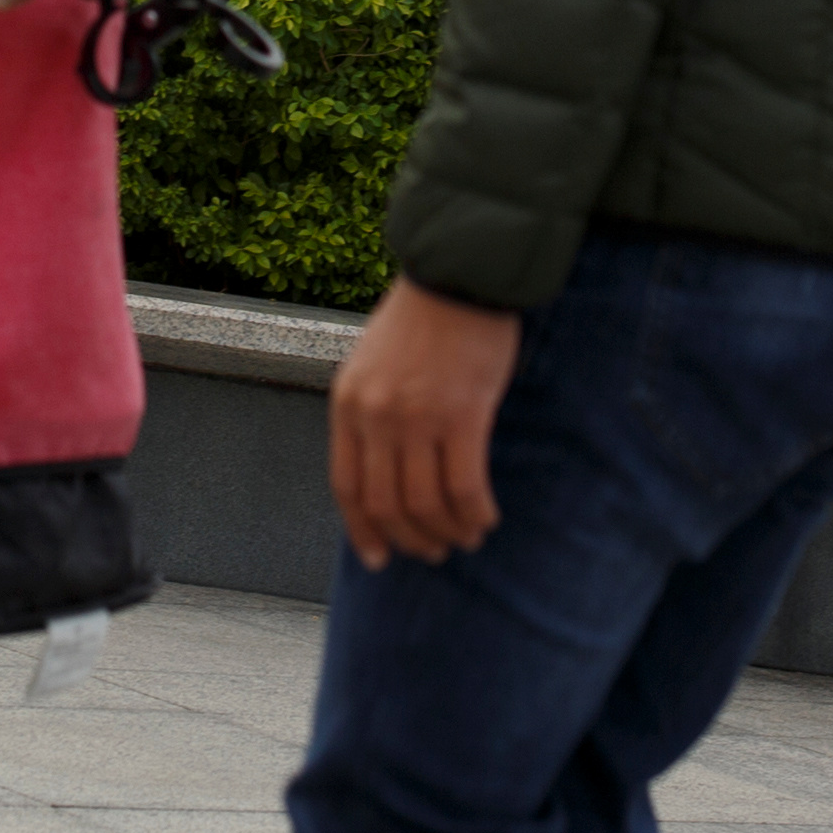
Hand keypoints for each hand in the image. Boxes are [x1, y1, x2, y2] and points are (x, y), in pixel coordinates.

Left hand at [327, 276, 518, 567]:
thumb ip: (369, 414)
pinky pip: (465, 486)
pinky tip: (486, 518)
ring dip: (447, 531)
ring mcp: (417, 417)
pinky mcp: (462, 414)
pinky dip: (475, 513)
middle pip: (386, 504)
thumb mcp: (371, 365)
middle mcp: (375, 416)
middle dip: (411, 539)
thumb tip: (383, 473)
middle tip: (433, 552)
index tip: (380, 558)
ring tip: (465, 537)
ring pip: (426, 503)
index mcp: (347, 405)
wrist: (458, 274)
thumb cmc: (421, 318)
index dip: (363, 531)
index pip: (347, 487)